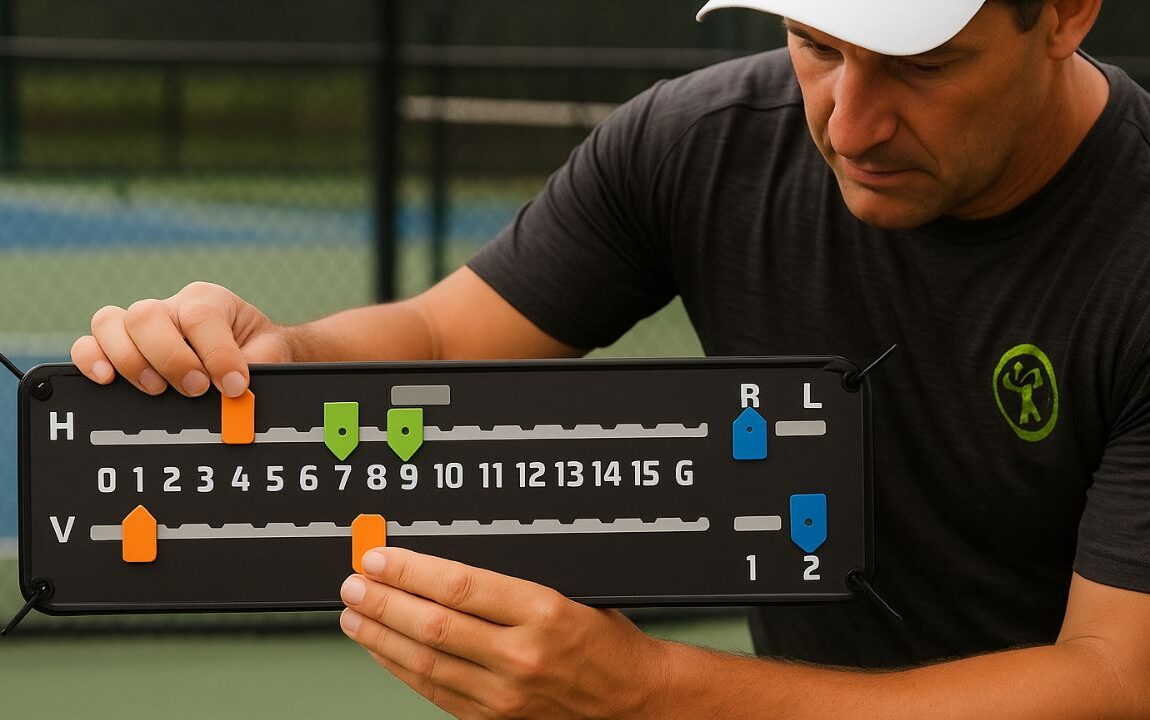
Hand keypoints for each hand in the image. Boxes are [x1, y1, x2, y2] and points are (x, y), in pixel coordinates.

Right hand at [71, 281, 291, 396]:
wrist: (252, 352)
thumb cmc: (257, 350)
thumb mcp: (269, 354)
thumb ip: (259, 369)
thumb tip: (237, 395)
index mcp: (209, 300)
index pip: (202, 316)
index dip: (217, 354)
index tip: (233, 385)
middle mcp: (170, 308)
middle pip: (146, 316)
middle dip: (170, 358)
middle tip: (196, 388)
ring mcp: (140, 326)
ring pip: (110, 324)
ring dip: (130, 361)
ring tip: (157, 389)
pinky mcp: (120, 347)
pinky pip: (89, 344)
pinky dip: (92, 360)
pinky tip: (107, 380)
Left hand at [339, 547, 672, 718]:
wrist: (634, 700)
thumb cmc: (604, 643)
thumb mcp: (567, 593)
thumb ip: (505, 585)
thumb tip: (437, 568)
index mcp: (543, 612)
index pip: (458, 586)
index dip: (410, 570)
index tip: (381, 557)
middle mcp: (521, 655)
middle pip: (432, 624)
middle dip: (383, 602)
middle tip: (354, 583)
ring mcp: (505, 694)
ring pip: (425, 662)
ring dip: (381, 636)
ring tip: (354, 615)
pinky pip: (435, 691)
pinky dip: (401, 669)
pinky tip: (383, 650)